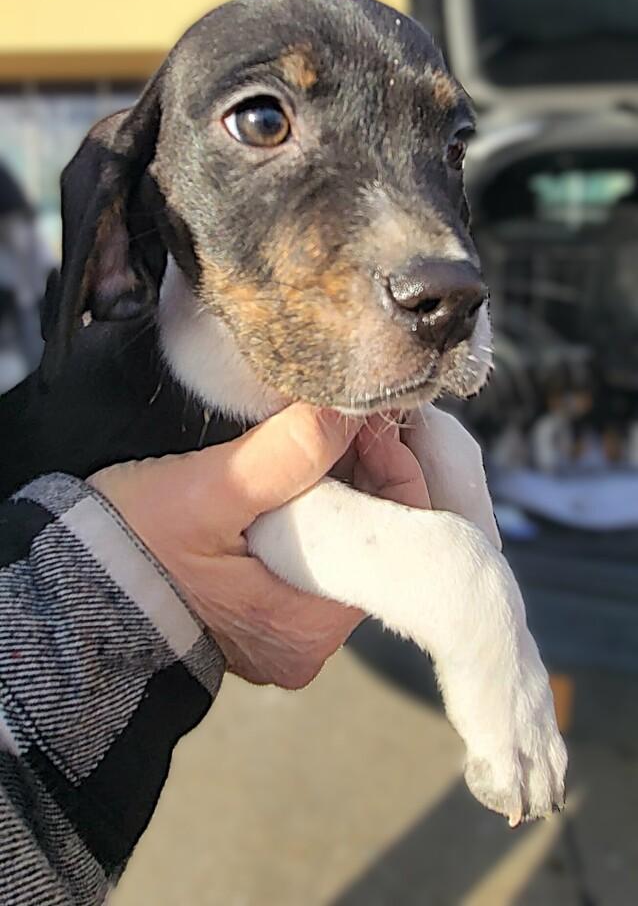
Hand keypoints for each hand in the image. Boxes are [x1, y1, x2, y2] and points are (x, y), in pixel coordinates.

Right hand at [89, 406, 429, 687]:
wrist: (74, 585)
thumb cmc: (131, 545)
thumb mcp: (207, 492)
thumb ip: (284, 455)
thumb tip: (348, 413)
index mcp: (306, 626)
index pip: (395, 538)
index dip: (392, 468)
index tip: (365, 418)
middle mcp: (307, 642)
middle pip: (374, 540)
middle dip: (366, 471)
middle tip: (345, 415)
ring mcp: (287, 631)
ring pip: (347, 542)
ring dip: (342, 484)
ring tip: (320, 433)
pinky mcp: (267, 613)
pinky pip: (317, 552)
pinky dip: (317, 507)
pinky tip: (301, 470)